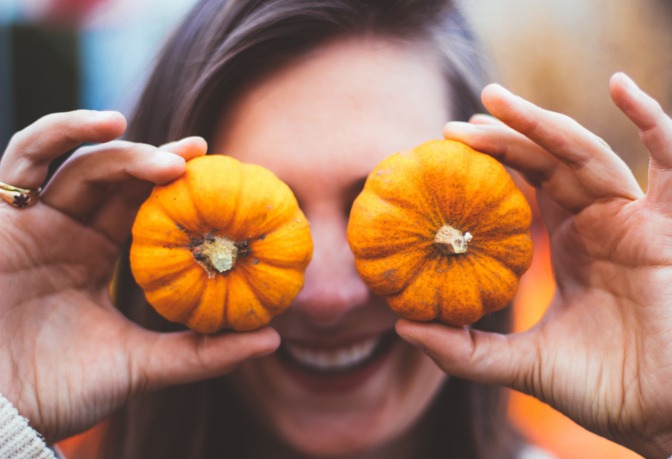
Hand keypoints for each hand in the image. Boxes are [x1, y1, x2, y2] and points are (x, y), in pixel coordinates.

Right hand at [0, 111, 279, 442]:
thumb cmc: (59, 392)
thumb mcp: (141, 366)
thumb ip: (202, 353)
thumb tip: (272, 340)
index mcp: (97, 258)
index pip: (144, 209)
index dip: (178, 191)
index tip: (223, 178)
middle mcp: (68, 232)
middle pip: (118, 180)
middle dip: (160, 161)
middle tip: (203, 154)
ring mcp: (35, 220)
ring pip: (82, 163)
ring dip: (126, 150)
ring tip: (173, 158)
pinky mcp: (0, 214)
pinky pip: (25, 157)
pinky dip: (62, 132)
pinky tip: (108, 123)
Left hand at [397, 73, 671, 457]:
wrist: (655, 414)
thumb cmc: (597, 388)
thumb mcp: (517, 363)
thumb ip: (462, 349)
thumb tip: (400, 328)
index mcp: (568, 241)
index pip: (524, 184)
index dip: (490, 163)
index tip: (443, 151)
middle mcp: (598, 221)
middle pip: (547, 160)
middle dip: (503, 135)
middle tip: (453, 125)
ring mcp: (633, 219)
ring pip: (586, 152)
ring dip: (541, 123)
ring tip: (492, 101)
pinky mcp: (667, 227)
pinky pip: (670, 162)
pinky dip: (651, 120)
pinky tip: (620, 85)